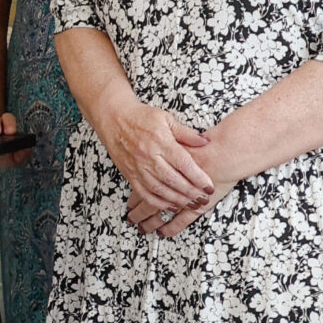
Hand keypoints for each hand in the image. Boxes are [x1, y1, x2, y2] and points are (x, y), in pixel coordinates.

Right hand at [99, 96, 214, 214]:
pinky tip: (170, 206)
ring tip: (191, 205)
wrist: (113, 118)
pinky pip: (144, 193)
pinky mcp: (130, 174)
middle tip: (203, 200)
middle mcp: (148, 156)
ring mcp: (138, 167)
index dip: (198, 178)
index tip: (209, 187)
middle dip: (191, 193)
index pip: (183, 164)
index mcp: (160, 141)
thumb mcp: (166, 118)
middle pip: (173, 180)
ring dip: (177, 200)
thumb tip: (205, 142)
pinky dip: (158, 203)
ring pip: (160, 190)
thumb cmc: (140, 117)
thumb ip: (186, 133)